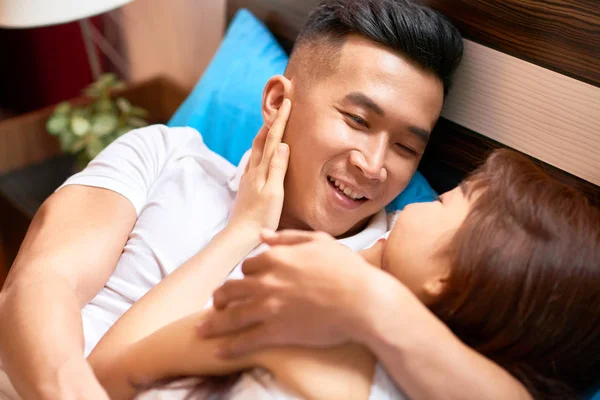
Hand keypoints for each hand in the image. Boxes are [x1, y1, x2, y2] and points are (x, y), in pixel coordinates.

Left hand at [197, 230, 384, 357]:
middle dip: (221, 297)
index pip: (248, 266)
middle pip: (232, 289)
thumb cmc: (346, 269)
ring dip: (213, 323)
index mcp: (276, 258)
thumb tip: (263, 235)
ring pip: (231, 315)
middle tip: (215, 303)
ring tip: (202, 329)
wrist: (362, 300)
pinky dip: (229, 347)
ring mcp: (269, 307)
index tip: (246, 281)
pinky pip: (245, 340)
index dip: (246, 274)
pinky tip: (218, 351)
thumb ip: (287, 237)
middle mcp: (266, 281)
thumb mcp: (318, 241)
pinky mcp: (275, 331)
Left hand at [227, 99, 290, 234]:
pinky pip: (254, 160)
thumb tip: (283, 144)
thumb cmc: (261, 217)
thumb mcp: (274, 193)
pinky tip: (259, 152)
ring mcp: (249, 177)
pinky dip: (259, 149)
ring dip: (263, 133)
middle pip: (261, 139)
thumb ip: (278, 168)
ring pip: (256, 149)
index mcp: (262, 170)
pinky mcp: (247, 186)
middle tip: (278, 107)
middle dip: (270, 122)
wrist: (240, 235)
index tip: (287, 103)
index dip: (280, 120)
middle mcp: (254, 170)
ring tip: (269, 123)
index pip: (272, 139)